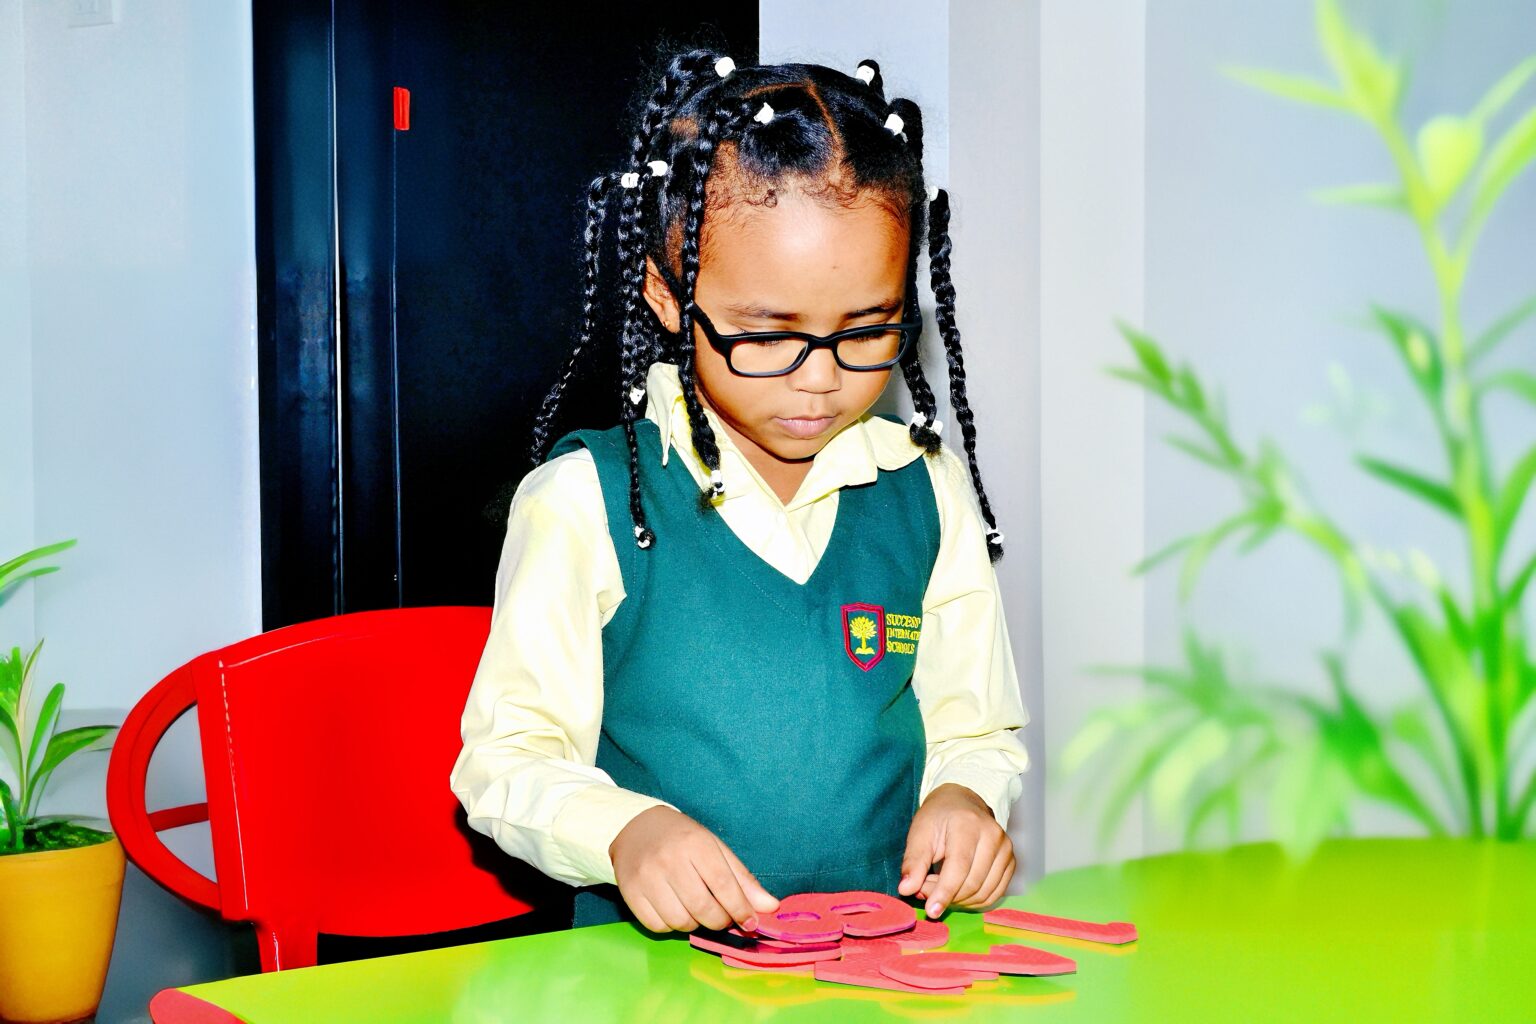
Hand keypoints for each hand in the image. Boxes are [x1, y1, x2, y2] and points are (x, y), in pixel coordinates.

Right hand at [609, 805, 779, 932]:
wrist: (635, 827)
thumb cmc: (682, 839)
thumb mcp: (715, 849)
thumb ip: (743, 879)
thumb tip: (771, 908)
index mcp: (695, 844)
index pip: (723, 885)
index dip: (740, 909)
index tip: (750, 923)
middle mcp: (669, 860)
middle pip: (702, 908)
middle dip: (719, 921)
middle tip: (722, 917)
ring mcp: (646, 877)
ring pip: (680, 922)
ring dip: (694, 924)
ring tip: (695, 908)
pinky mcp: (629, 892)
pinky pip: (657, 926)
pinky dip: (670, 925)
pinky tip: (673, 909)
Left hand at [897, 783, 1014, 917]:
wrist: (963, 804)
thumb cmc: (938, 818)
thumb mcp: (919, 832)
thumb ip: (914, 862)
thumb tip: (906, 889)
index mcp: (968, 824)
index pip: (959, 867)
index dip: (944, 892)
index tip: (931, 912)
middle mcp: (993, 836)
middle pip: (972, 883)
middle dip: (947, 895)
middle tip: (924, 890)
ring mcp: (1006, 849)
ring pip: (984, 893)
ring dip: (958, 900)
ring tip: (938, 886)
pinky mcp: (1011, 862)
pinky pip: (993, 895)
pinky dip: (972, 901)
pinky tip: (956, 890)